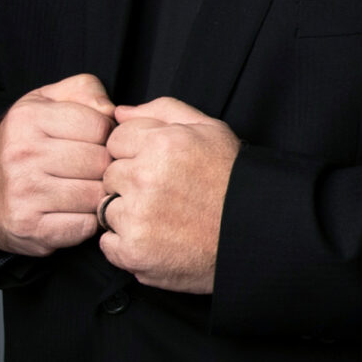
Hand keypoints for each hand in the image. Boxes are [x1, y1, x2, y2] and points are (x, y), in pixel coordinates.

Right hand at [0, 73, 116, 254]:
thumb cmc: (30, 143)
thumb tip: (112, 111)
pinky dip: (86, 223)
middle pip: (102, 162)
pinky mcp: (27, 227)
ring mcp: (22, 193)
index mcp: (28, 118)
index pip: (102, 126)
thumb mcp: (50, 102)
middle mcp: (21, 154)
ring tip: (82, 190)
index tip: (93, 142)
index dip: (107, 136)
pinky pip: (84, 226)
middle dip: (105, 167)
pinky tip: (72, 213)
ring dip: (98, 196)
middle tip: (90, 171)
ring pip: (96, 195)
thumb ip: (86, 90)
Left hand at [98, 96, 239, 293]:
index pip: (115, 141)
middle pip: (109, 175)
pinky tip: (158, 239)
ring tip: (164, 217)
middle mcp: (145, 178)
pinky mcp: (133, 251)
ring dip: (128, 214)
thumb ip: (163, 110)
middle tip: (164, 194)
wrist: (254, 232)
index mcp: (162, 143)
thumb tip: (118, 113)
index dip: (136, 152)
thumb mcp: (210, 130)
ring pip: (107, 209)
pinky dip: (127, 244)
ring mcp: (137, 217)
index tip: (159, 166)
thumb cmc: (232, 178)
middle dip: (130, 183)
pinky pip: (108, 243)